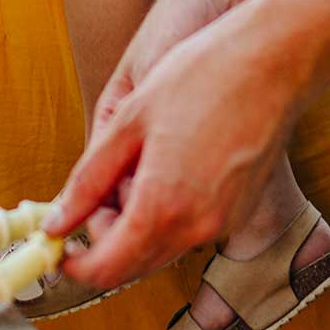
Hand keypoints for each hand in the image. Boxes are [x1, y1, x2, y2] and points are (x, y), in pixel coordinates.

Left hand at [52, 0, 318, 288]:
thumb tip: (55, 223)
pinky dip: (168, 214)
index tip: (57, 244)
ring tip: (133, 165)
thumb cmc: (202, 76)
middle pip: (133, 265)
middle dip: (104, 240)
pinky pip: (191, 230)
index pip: (104, 270)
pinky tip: (167, 165)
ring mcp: (224, 224)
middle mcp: (195, 230)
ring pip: (162, 248)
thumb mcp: (129, 120)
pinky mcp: (241, 211)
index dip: (73, 263)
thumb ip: (88, 180)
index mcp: (161, 208)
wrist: (274, 58)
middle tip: (91, 194)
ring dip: (135, 227)